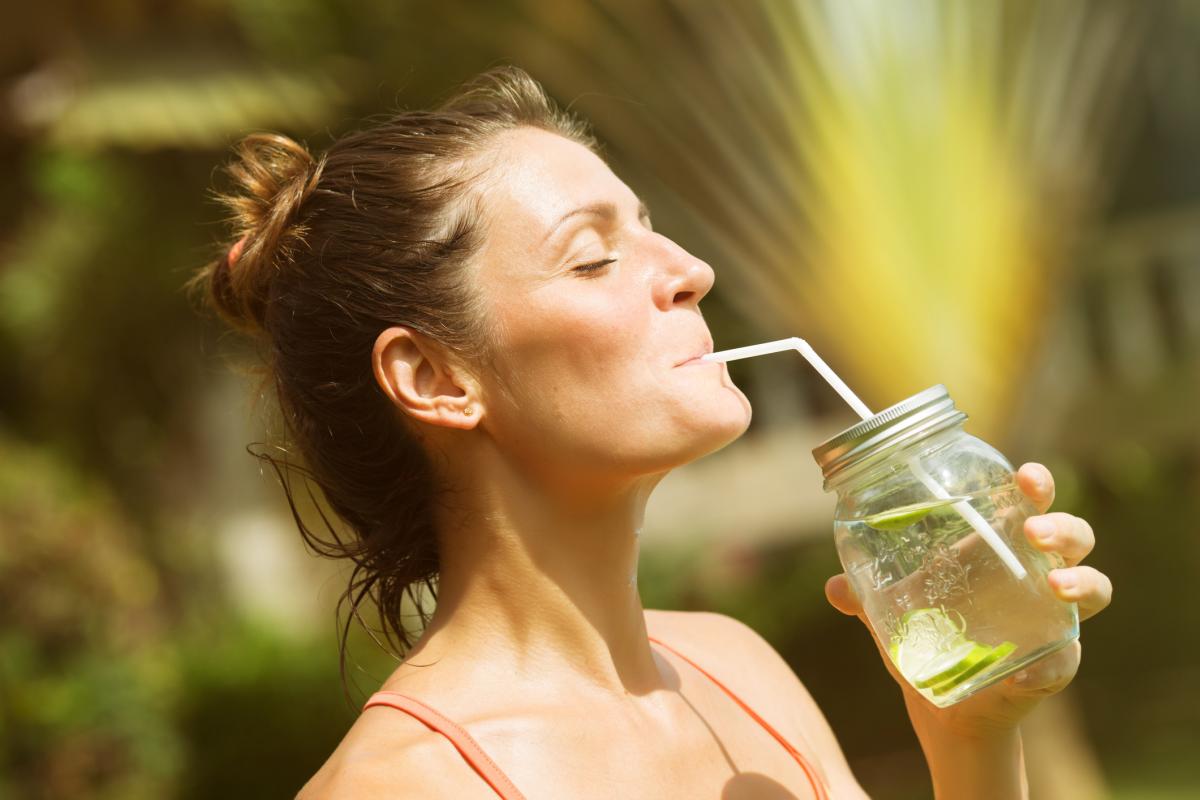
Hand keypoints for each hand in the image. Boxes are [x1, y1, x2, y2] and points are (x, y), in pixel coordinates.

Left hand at [824, 462, 1112, 740]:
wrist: (944, 704)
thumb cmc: (929, 634)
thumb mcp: (893, 610)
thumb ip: (864, 594)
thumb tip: (835, 587)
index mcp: (1001, 548)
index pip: (1030, 503)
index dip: (1036, 484)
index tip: (1026, 474)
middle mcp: (1037, 576)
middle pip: (1074, 536)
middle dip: (1062, 525)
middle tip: (1033, 529)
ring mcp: (1053, 619)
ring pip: (1096, 588)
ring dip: (1082, 582)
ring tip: (1055, 585)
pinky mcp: (1056, 663)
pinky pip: (1067, 660)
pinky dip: (1053, 665)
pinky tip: (1028, 674)